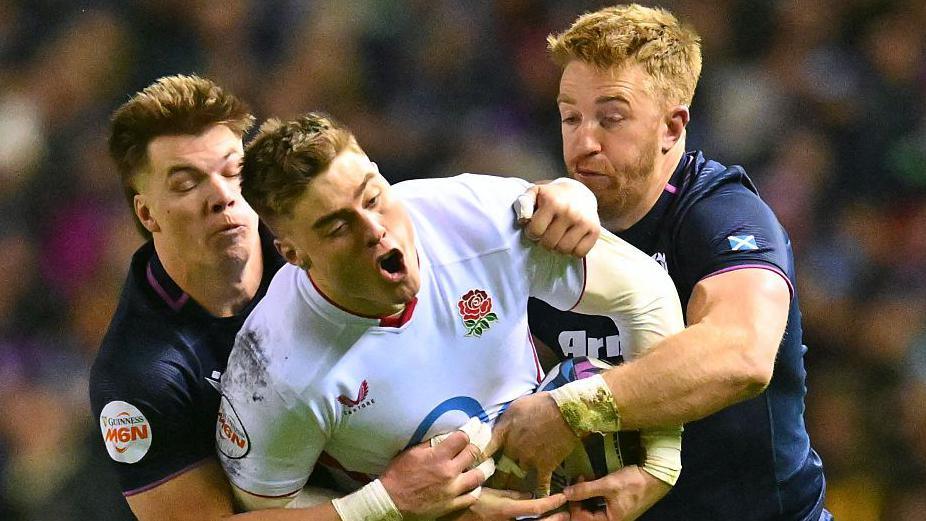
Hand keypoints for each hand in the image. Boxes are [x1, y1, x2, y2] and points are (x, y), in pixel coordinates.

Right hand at [379, 431, 487, 518]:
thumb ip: (431, 443)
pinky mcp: (452, 504)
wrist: (391, 502)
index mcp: (438, 456)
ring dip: (484, 468)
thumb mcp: (412, 452)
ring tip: (486, 463)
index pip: (462, 438)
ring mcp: (452, 490)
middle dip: (478, 444)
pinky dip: (475, 489)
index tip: (472, 427)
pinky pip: (472, 496)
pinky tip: (475, 484)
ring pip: (478, 476)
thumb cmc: (398, 475)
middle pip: (473, 453)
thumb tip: (445, 434)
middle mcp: (449, 472)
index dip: (468, 430)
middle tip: (482, 439)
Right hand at [439, 488, 568, 520]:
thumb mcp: (488, 492)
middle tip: (566, 512)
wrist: (453, 518)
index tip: (563, 496)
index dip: (552, 502)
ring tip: (558, 517)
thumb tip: (530, 493)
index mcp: (506, 511)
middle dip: (555, 519)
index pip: (535, 507)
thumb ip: (509, 493)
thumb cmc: (469, 501)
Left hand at [485, 392, 578, 496]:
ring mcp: (529, 459)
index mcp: (504, 432)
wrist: (565, 410)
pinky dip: (540, 491)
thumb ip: (504, 421)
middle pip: (500, 467)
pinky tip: (538, 497)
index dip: (479, 459)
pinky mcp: (545, 465)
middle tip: (490, 484)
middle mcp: (513, 448)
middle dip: (495, 477)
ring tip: (510, 492)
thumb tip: (495, 428)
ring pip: (517, 476)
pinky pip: (540, 483)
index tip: (475, 466)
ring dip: (514, 483)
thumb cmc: (540, 404)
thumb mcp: (515, 406)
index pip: (486, 449)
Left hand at [516, 178, 599, 256]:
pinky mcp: (595, 230)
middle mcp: (570, 212)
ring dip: (557, 247)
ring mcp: (584, 221)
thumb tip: (523, 219)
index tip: (536, 228)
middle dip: (544, 241)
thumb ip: (523, 203)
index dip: (532, 233)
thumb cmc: (552, 196)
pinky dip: (573, 251)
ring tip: (557, 237)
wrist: (579, 192)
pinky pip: (580, 253)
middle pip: (549, 244)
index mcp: (553, 202)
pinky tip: (570, 240)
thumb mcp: (535, 193)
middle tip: (547, 233)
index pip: (535, 231)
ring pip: (564, 250)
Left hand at [565, 466, 670, 520]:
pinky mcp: (617, 503)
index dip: (573, 504)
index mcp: (610, 520)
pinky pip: (600, 501)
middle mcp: (612, 519)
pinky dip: (594, 491)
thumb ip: (585, 490)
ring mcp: (615, 511)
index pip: (582, 519)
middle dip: (579, 498)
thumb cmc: (633, 483)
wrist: (656, 476)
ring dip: (586, 493)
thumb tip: (566, 493)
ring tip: (584, 477)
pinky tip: (593, 479)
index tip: (571, 488)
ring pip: (592, 506)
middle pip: (586, 514)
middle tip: (577, 480)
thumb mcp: (607, 485)